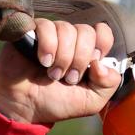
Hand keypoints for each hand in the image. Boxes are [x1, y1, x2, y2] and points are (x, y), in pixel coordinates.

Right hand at [0, 19, 118, 125]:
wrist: (26, 108)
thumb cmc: (57, 102)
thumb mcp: (92, 101)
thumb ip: (108, 84)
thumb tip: (101, 64)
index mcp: (87, 51)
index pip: (102, 31)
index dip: (102, 44)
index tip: (93, 63)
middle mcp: (70, 39)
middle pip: (86, 31)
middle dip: (80, 58)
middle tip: (70, 78)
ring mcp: (49, 34)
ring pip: (66, 29)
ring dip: (63, 57)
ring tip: (54, 75)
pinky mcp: (29, 32)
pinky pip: (45, 26)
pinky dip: (48, 46)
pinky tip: (43, 62)